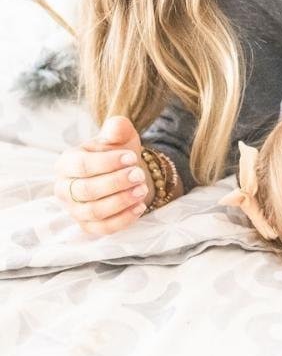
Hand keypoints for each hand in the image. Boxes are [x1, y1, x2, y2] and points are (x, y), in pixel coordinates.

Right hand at [52, 116, 152, 236]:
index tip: (132, 158)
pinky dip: (123, 219)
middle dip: (116, 183)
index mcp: (67, 162)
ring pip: (94, 212)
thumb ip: (117, 128)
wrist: (126, 172)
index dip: (108, 163)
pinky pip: (102, 229)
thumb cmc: (118, 152)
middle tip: (139, 175)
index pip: (82, 165)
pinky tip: (140, 206)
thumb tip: (116, 126)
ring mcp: (74, 209)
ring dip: (121, 201)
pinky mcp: (87, 225)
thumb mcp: (120, 136)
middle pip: (86, 190)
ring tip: (142, 189)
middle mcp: (64, 188)